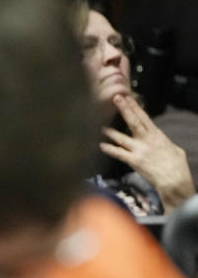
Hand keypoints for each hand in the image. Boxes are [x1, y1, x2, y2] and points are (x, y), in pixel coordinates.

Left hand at [101, 94, 195, 210]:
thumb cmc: (177, 166)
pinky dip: (110, 149)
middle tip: (116, 98)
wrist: (174, 180)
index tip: (128, 97)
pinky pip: (119, 153)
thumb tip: (160, 141)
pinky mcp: (134, 161)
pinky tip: (101, 145)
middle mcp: (147, 140)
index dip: (135, 107)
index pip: (144, 117)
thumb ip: (163, 143)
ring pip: (122, 137)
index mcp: (157, 135)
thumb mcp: (175, 149)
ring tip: (101, 124)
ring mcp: (140, 150)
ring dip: (111, 131)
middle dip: (125, 109)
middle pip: (134, 121)